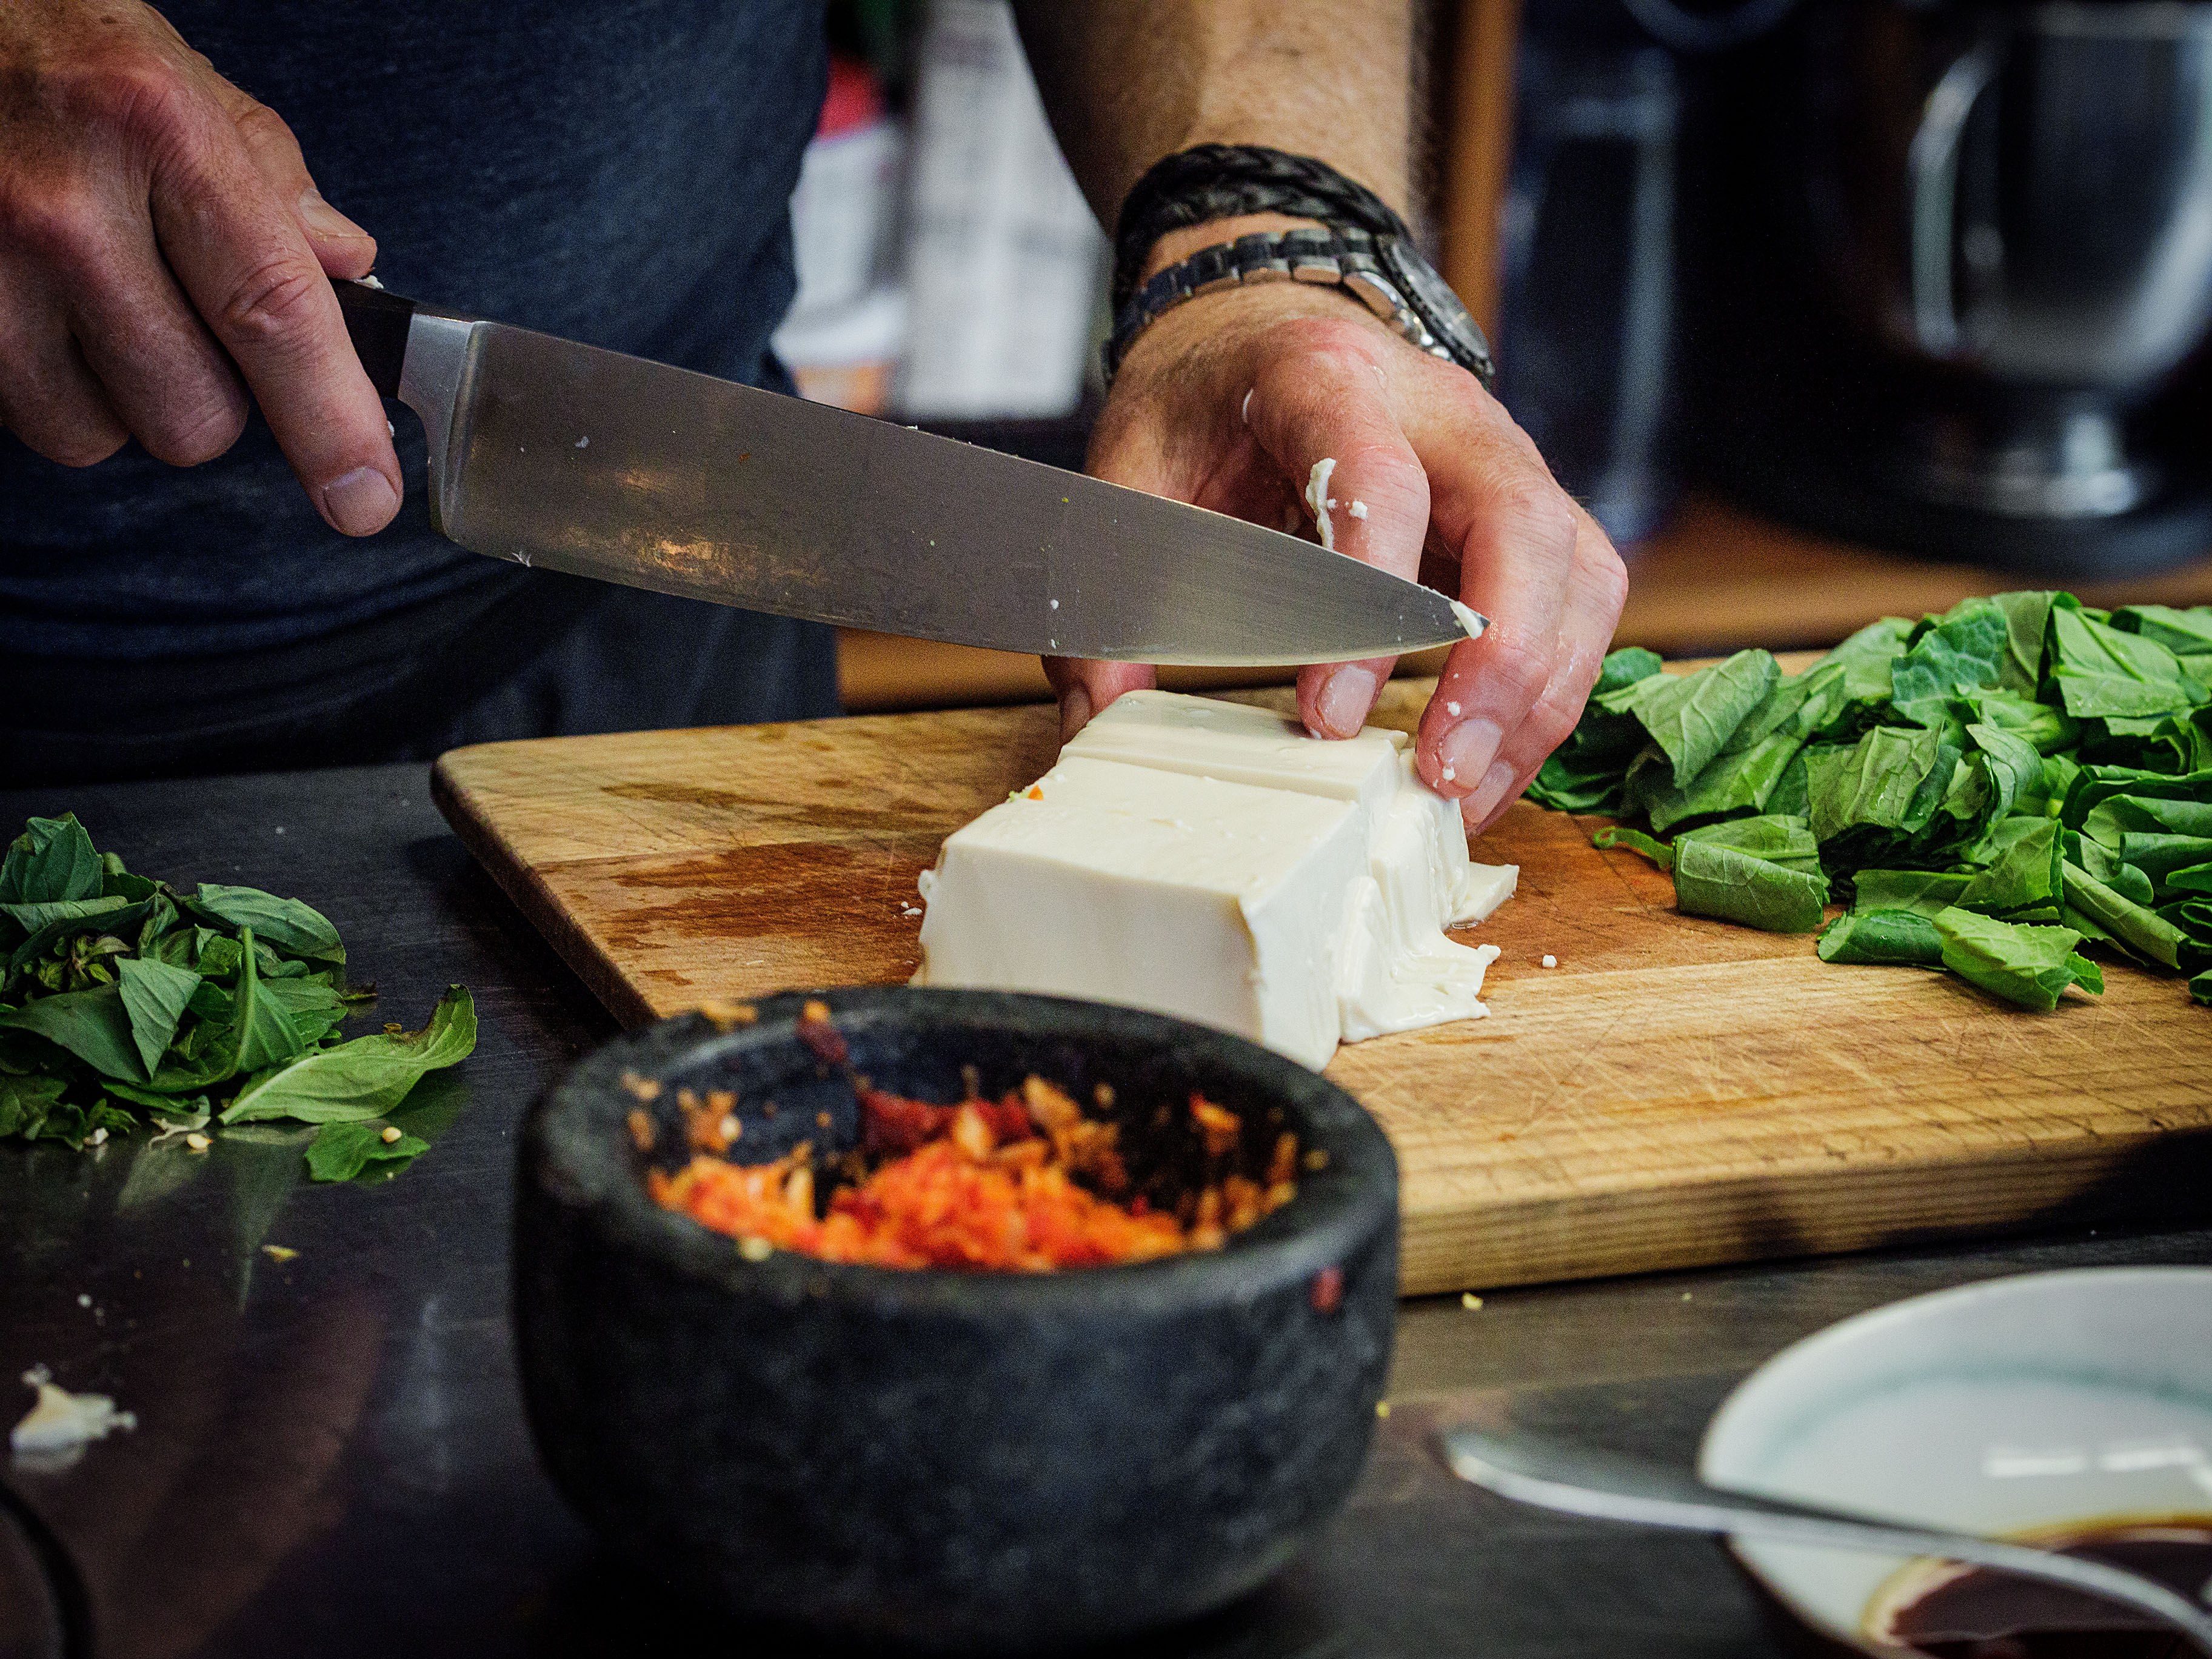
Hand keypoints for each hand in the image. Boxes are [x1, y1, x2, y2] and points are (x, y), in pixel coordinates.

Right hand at [0, 0, 400, 533]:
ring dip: (118, 391)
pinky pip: (31, 419)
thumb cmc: (59, 58)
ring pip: (103, 434)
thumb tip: (351, 271)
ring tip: (91, 294)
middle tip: (173, 304)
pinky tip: (38, 301)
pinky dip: (51, 382)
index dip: (330, 424)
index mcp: (156, 132)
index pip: (274, 313)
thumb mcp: (181, 84)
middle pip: (193, 415)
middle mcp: (64, 209)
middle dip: (207, 389)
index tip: (366, 497)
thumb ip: (275, 184)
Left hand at [1051, 265, 1627, 835]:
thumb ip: (1114, 587)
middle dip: (1500, 664)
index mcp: (1329, 379)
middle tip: (1440, 773)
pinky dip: (1550, 693)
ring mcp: (1504, 458)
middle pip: (1523, 528)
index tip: (1330, 715)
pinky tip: (1490, 765)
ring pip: (1577, 574)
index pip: (1381, 485)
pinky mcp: (1532, 512)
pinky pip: (1580, 603)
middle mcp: (1443, 411)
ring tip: (1465, 794)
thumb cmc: (1204, 401)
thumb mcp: (1129, 470)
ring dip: (1539, 695)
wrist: (1262, 324)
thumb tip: (1097, 720)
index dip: (1371, 602)